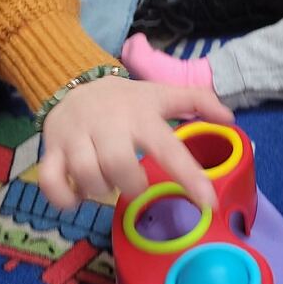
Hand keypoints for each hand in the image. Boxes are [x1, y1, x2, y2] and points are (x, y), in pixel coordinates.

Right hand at [38, 75, 234, 209]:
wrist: (73, 79)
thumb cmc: (126, 99)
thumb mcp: (163, 94)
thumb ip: (198, 101)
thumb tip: (230, 118)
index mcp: (141, 117)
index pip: (169, 149)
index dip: (190, 178)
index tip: (209, 204)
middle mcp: (109, 128)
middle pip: (120, 166)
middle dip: (132, 185)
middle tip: (135, 182)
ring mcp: (76, 139)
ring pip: (87, 176)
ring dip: (101, 190)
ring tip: (107, 182)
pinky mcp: (51, 150)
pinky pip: (52, 182)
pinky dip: (65, 197)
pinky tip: (78, 194)